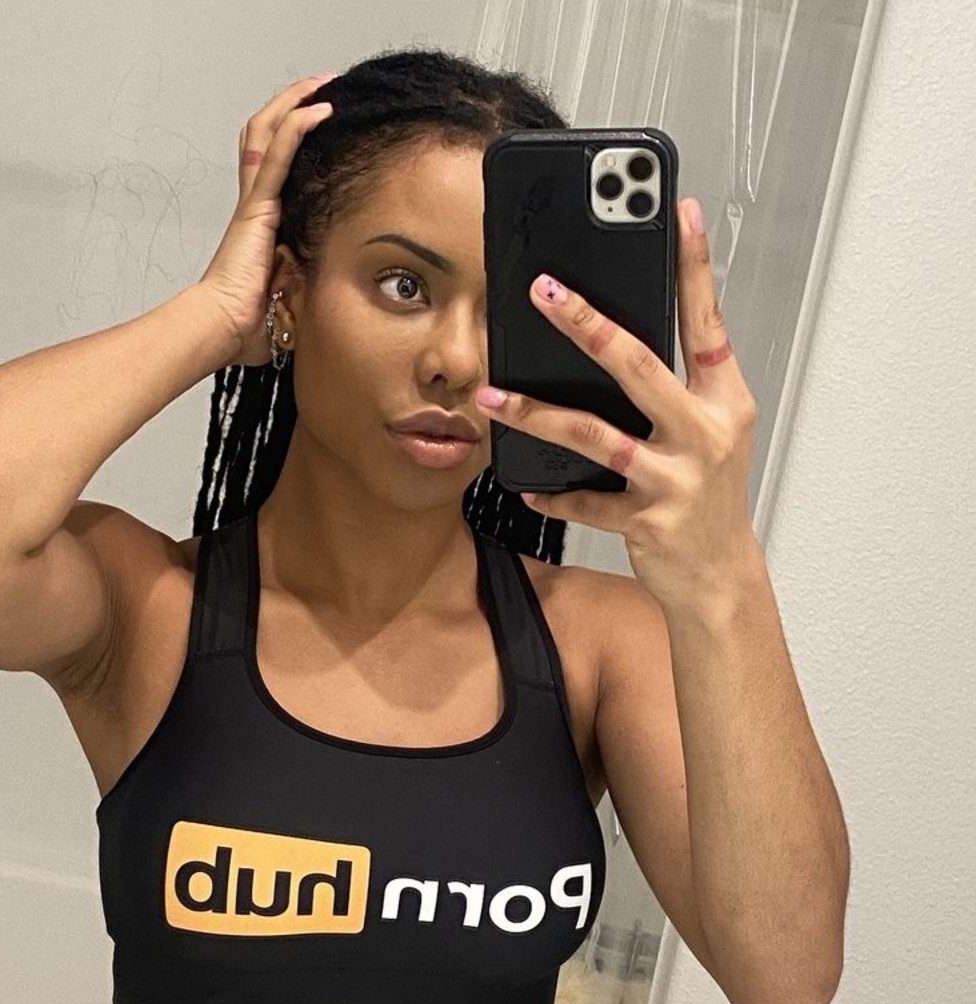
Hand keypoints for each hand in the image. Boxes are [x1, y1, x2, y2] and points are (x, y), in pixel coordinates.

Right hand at [197, 73, 335, 366]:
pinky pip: (277, 154)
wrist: (221, 328)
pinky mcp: (258, 207)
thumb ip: (301, 297)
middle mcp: (255, 207)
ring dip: (295, 102)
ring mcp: (255, 203)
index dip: (293, 141)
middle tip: (323, 89)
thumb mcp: (285, 307)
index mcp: (260, 227)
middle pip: (266, 137)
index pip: (275, 168)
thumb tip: (323, 306)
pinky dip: (297, 126)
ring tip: (323, 84)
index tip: (321, 126)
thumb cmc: (244, 326)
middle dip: (292, 107)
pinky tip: (319, 109)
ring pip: (268, 132)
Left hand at [474, 197, 760, 613]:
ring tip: (491, 395)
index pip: (708, 322)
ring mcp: (675, 480)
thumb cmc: (709, 497)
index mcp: (725, 401)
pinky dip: (552, 493)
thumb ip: (679, 385)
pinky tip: (524, 485)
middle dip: (587, 324)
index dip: (695, 267)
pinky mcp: (647, 522)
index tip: (678, 214)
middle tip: (545, 290)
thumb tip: (616, 337)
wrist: (720, 576)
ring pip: (595, 435)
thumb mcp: (710, 433)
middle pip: (639, 366)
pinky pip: (585, 500)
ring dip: (536, 413)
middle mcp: (704, 434)